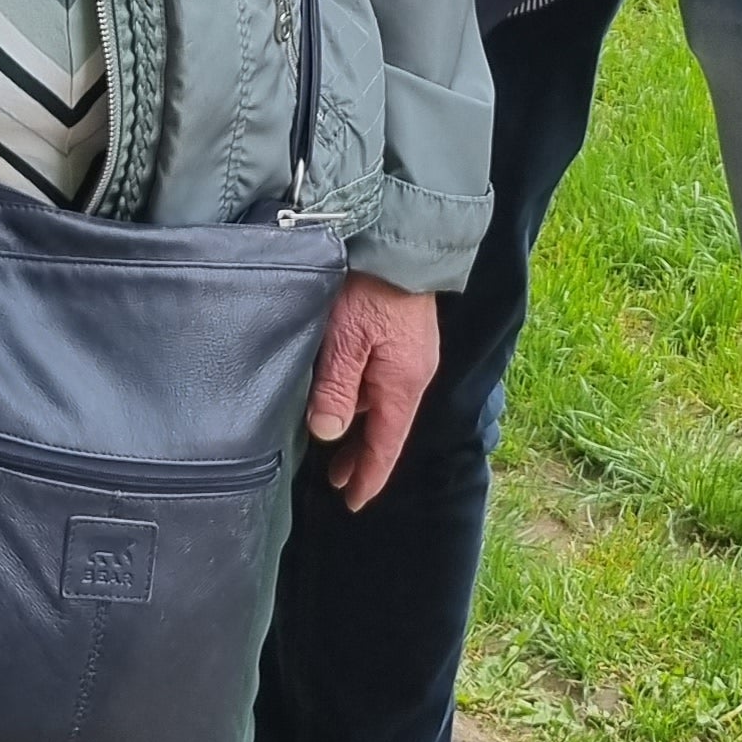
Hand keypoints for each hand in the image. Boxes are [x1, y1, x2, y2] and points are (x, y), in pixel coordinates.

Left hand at [305, 275, 440, 507]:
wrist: (399, 240)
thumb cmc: (370, 287)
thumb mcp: (346, 339)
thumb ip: (337, 388)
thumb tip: (329, 434)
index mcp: (402, 383)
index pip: (385, 445)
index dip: (368, 477)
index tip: (351, 502)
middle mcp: (412, 374)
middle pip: (386, 428)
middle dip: (362, 456)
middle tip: (336, 480)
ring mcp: (410, 355)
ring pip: (381, 404)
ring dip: (360, 426)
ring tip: (335, 441)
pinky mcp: (402, 337)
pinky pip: (382, 381)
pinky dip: (363, 399)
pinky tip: (345, 398)